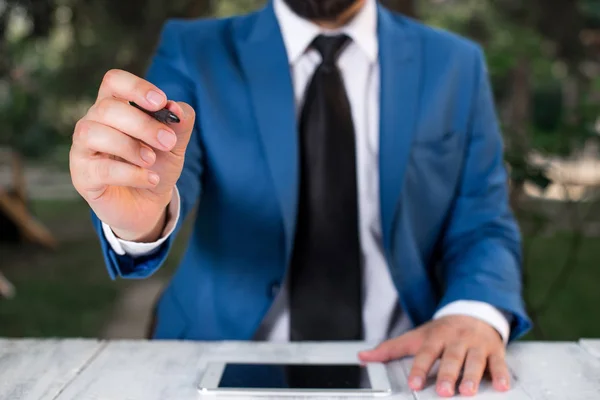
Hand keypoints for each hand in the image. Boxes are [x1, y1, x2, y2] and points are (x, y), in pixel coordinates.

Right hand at [70, 69, 195, 241]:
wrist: (148, 204)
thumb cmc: (156, 165)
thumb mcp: (175, 144)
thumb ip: (180, 124)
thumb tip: (178, 108)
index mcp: (114, 106)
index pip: (114, 81)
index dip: (135, 87)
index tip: (161, 102)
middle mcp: (93, 123)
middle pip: (107, 108)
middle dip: (142, 124)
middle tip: (168, 141)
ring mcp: (83, 149)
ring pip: (94, 133)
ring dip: (130, 146)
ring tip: (152, 160)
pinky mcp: (82, 176)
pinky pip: (101, 169)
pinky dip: (131, 173)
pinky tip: (151, 179)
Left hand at [359, 315, 509, 396]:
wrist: (473, 311)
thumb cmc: (442, 330)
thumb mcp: (416, 336)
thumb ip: (390, 349)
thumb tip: (363, 357)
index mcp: (435, 338)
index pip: (425, 354)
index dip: (419, 369)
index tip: (413, 383)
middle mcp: (456, 340)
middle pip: (450, 358)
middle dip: (447, 374)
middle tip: (443, 391)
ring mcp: (476, 345)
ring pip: (475, 361)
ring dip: (472, 376)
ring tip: (468, 391)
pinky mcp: (494, 350)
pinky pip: (498, 363)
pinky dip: (501, 375)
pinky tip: (502, 386)